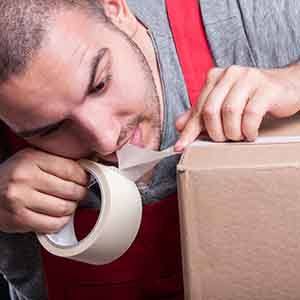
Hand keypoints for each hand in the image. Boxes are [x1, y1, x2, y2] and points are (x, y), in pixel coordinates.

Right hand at [0, 148, 87, 233]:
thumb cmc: (13, 176)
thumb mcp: (33, 159)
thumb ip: (57, 162)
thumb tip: (86, 169)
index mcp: (32, 159)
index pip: (71, 169)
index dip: (84, 177)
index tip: (85, 180)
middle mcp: (24, 178)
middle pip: (70, 190)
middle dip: (80, 194)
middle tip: (79, 194)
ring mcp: (20, 199)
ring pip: (63, 208)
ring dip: (71, 209)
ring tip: (68, 204)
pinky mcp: (18, 219)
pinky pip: (52, 224)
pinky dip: (60, 222)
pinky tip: (58, 216)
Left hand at [175, 65, 299, 150]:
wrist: (285, 87)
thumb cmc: (250, 98)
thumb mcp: (222, 105)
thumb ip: (200, 114)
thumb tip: (179, 126)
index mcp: (214, 77)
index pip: (198, 108)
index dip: (189, 131)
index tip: (180, 148)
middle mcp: (230, 73)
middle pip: (210, 110)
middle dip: (215, 132)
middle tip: (224, 139)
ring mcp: (249, 78)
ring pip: (229, 112)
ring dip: (232, 132)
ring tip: (239, 136)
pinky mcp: (266, 88)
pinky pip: (251, 114)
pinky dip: (248, 130)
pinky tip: (250, 134)